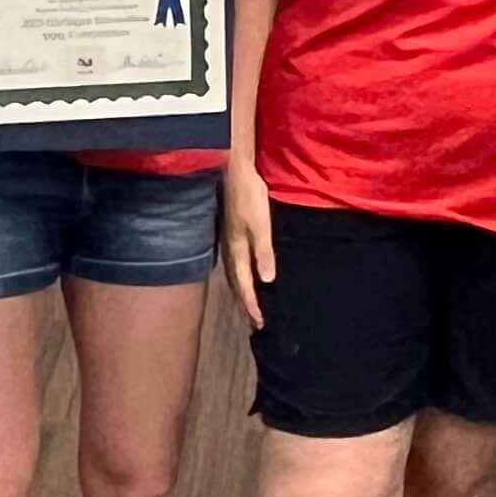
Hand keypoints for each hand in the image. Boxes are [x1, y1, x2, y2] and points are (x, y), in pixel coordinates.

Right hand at [221, 161, 274, 328]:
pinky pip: (234, 263)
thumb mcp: (261, 226)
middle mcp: (230, 250)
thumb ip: (264, 253)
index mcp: (237, 251)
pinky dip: (239, 276)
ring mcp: (228, 242)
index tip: (259, 323)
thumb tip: (267, 281)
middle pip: (236, 284)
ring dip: (241, 291)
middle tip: (253, 322)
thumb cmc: (249, 198)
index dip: (251, 305)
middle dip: (244, 304)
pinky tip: (244, 274)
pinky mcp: (230, 233)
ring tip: (248, 304)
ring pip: (233, 275)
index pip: (244, 286)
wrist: (233, 173)